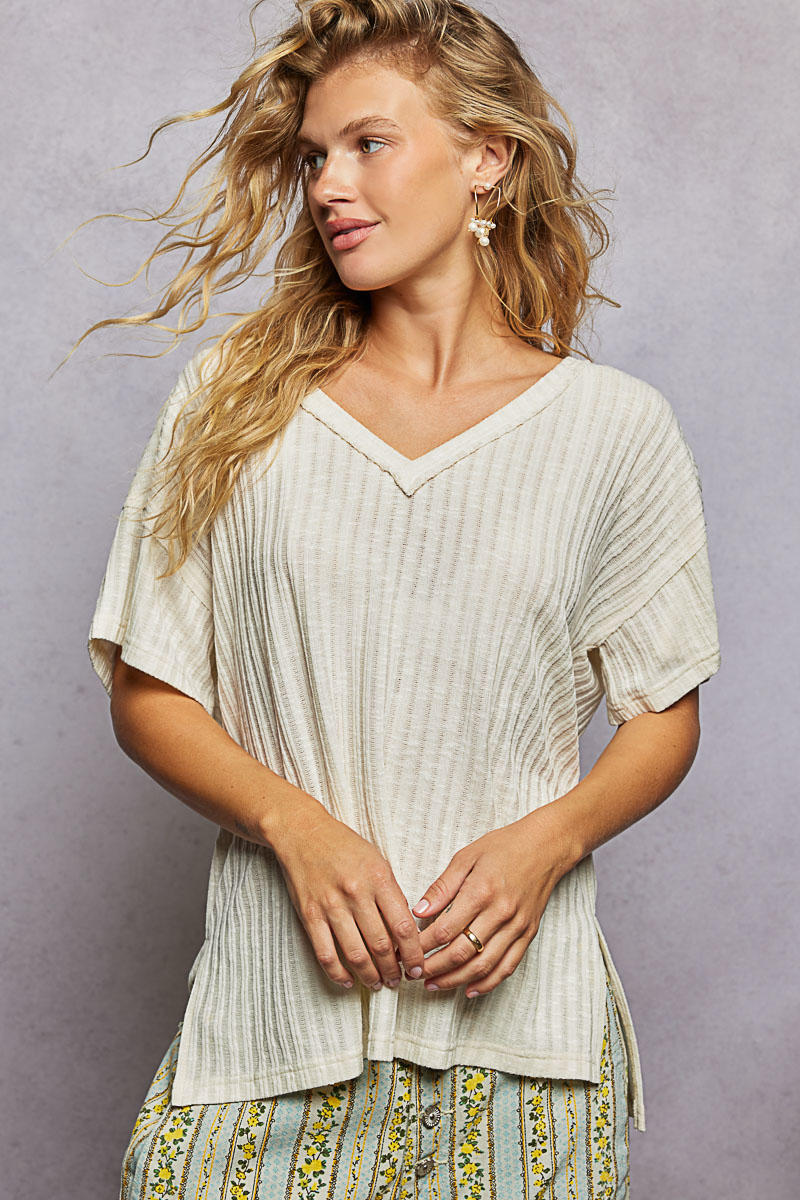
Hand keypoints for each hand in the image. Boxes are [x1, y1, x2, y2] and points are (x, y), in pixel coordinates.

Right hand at [274, 810, 425, 991]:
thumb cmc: (343, 846)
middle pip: (381, 945)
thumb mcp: (378, 861)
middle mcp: (356, 893)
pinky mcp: (309, 915)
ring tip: (378, 984)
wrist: (303, 833)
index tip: (417, 967)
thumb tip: (404, 930)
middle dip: (393, 970)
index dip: (413, 954)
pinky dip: (338, 973)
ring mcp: (331, 906)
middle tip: (398, 981)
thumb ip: (392, 894)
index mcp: (378, 879)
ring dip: (370, 976)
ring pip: (356, 954)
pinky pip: (325, 953)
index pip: (404, 927)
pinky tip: (348, 981)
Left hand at [408, 809, 573, 997]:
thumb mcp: (467, 856)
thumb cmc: (504, 847)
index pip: (444, 929)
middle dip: (433, 968)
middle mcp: (500, 913)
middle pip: (461, 952)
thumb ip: (442, 886)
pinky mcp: (528, 934)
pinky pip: (508, 966)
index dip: (422, 945)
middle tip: (413, 973)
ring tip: (433, 985)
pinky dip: (488, 983)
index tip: (406, 950)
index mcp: (481, 891)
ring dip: (455, 980)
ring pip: (483, 965)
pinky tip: (469, 989)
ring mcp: (517, 927)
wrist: (546, 847)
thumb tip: (418, 911)